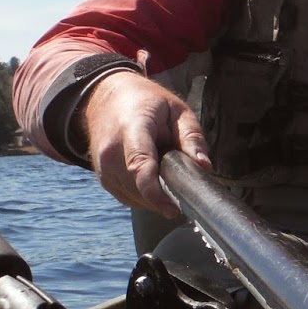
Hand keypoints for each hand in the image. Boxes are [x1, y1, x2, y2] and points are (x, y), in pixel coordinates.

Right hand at [82, 70, 211, 215]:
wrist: (107, 99)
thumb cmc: (146, 103)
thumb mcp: (177, 109)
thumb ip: (191, 136)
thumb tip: (204, 166)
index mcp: (131, 128)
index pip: (139, 165)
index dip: (155, 192)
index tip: (174, 209)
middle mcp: (111, 151)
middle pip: (139, 187)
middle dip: (166, 191)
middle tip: (180, 174)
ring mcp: (103, 168)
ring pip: (136, 197)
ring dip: (156, 193)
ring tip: (162, 166)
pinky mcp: (103, 179)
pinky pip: (129, 197)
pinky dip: (145, 193)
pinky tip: (153, 174)